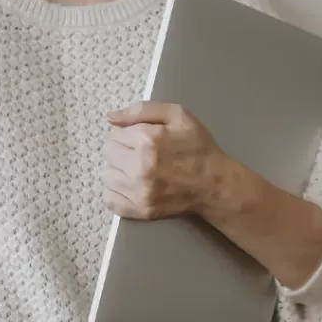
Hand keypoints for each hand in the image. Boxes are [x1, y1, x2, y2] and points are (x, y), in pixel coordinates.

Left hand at [101, 101, 227, 219]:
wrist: (214, 184)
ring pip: (107, 176)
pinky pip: (109, 199)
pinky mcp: (140, 210)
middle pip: (108, 154)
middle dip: (121, 152)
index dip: (128, 136)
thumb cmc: (198, 147)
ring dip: (118, 172)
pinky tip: (132, 187)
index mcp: (148, 140)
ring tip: (137, 172)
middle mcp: (140, 166)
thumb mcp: (178, 116)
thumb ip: (142, 111)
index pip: (114, 135)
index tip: (142, 141)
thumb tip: (110, 117)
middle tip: (140, 156)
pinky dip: (116, 193)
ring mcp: (139, 191)